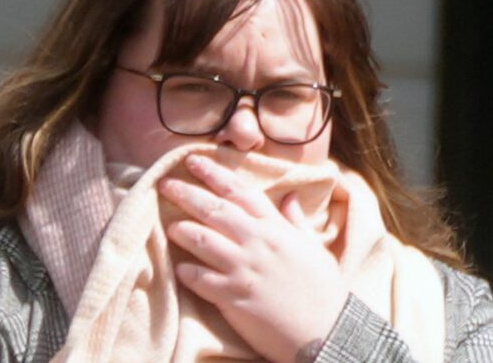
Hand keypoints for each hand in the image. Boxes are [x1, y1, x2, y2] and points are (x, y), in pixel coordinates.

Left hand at [158, 154, 348, 362]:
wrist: (327, 332)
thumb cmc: (323, 290)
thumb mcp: (313, 248)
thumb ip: (296, 221)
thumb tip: (290, 197)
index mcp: (275, 228)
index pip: (239, 191)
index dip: (213, 173)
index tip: (192, 160)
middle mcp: (258, 243)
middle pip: (215, 210)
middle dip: (186, 193)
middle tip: (165, 185)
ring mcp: (244, 269)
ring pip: (203, 240)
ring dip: (182, 230)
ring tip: (170, 226)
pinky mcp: (234, 297)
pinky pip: (200, 279)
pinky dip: (187, 272)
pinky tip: (180, 268)